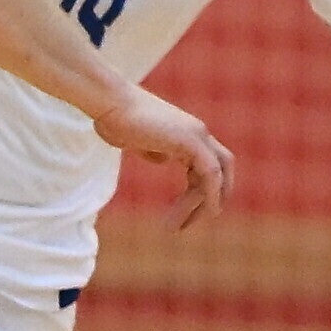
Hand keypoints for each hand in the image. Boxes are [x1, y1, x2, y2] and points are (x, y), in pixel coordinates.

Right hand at [91, 87, 233, 229]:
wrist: (109, 103)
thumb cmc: (114, 118)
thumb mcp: (138, 140)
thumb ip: (155, 150)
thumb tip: (164, 159)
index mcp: (186, 133)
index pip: (205, 165)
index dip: (200, 190)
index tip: (184, 211)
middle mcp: (197, 132)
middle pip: (221, 168)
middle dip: (216, 195)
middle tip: (204, 218)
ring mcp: (196, 134)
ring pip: (216, 174)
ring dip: (203, 203)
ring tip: (180, 227)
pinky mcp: (191, 139)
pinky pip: (210, 172)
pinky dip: (212, 193)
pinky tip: (209, 212)